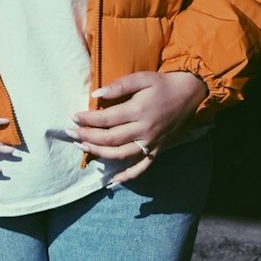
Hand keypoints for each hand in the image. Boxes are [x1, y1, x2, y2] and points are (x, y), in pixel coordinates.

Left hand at [72, 71, 206, 185]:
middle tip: (70, 134)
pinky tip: (111, 183)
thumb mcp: (142, 77)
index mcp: (139, 110)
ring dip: (99, 154)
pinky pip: (141, 168)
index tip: (73, 117)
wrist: (190, 94)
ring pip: (120, 154)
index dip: (88, 119)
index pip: (106, 118)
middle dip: (87, 137)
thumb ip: (119, 85)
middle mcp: (144, 130)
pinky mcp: (156, 150)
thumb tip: (96, 93)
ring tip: (82, 148)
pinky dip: (126, 177)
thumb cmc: (163, 84)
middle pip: (110, 139)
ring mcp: (150, 143)